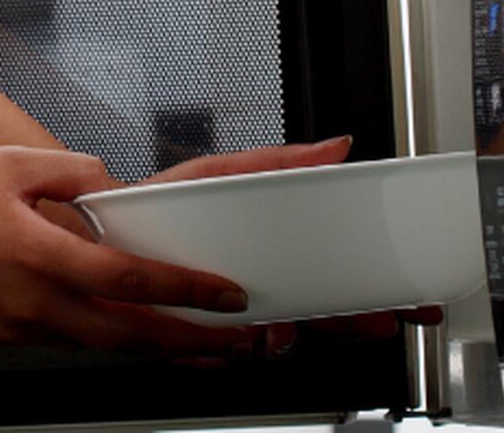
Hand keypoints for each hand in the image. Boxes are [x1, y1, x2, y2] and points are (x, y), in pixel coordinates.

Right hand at [0, 146, 263, 358]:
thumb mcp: (10, 163)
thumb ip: (73, 172)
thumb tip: (115, 189)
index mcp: (36, 253)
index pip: (129, 281)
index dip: (186, 292)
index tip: (226, 295)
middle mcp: (29, 301)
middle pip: (126, 336)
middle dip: (186, 343)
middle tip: (230, 343)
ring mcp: (12, 327)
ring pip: (95, 345)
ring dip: (145, 344)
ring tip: (186, 337)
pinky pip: (59, 340)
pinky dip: (93, 333)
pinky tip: (110, 319)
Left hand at [137, 136, 443, 354]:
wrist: (99, 231)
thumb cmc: (161, 204)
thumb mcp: (219, 175)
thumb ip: (275, 163)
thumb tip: (335, 145)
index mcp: (265, 254)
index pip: (330, 280)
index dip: (369, 291)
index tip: (404, 297)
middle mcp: (253, 290)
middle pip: (319, 317)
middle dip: (353, 323)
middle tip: (377, 317)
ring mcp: (227, 318)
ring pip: (279, 342)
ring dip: (291, 338)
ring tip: (288, 324)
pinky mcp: (195, 339)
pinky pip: (228, 356)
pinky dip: (239, 350)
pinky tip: (244, 335)